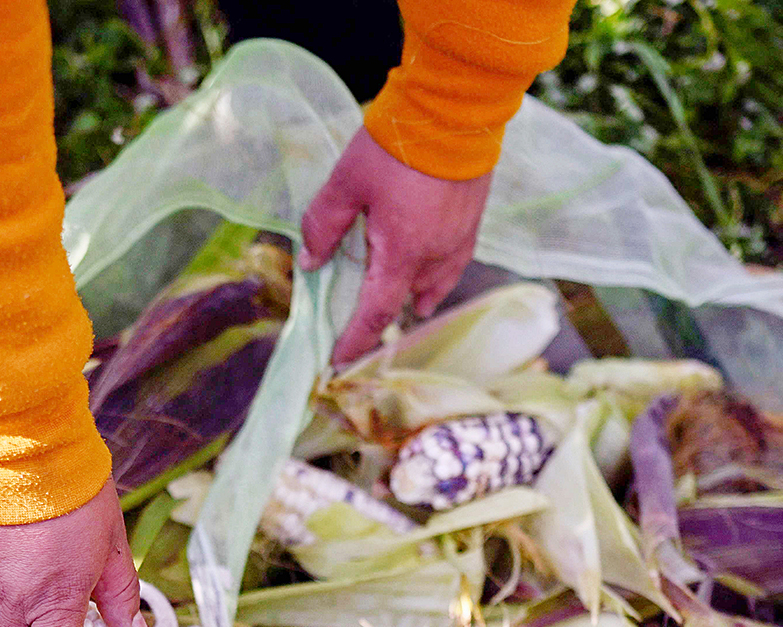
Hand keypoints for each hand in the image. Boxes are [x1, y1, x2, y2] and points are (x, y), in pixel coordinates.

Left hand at [299, 128, 493, 366]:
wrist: (454, 110)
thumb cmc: (396, 145)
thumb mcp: (346, 183)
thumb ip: (324, 226)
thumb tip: (311, 261)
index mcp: (401, 255)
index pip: (374, 315)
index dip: (354, 341)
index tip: (337, 360)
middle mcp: (434, 258)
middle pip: (403, 301)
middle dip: (379, 317)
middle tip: (357, 325)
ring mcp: (457, 241)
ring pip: (431, 286)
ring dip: (410, 298)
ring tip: (401, 308)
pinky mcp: (471, 222)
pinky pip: (452, 265)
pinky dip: (436, 279)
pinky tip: (430, 279)